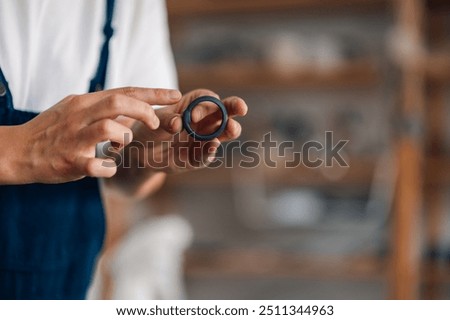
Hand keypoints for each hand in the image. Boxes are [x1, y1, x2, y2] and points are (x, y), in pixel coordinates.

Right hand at [14, 87, 181, 183]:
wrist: (17, 150)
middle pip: (118, 103)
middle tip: (156, 123)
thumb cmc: (52, 130)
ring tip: (122, 145)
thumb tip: (135, 106)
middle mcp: (81, 115)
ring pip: (108, 129)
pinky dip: (107, 168)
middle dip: (144, 111)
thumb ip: (105, 108)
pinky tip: (108, 168)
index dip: (153, 93)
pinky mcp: (69, 161)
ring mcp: (74, 138)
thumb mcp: (77, 110)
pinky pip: (94, 164)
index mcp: (85, 102)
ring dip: (125, 137)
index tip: (176, 95)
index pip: (125, 91)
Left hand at [130, 89, 247, 173]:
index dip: (206, 104)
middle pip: (223, 111)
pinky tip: (211, 147)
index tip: (193, 116)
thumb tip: (178, 123)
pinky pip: (206, 155)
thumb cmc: (147, 130)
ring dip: (230, 130)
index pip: (207, 99)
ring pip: (222, 133)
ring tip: (232, 129)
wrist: (139, 155)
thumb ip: (165, 120)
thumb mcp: (152, 121)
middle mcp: (202, 121)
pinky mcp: (197, 157)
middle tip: (241, 107)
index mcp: (192, 105)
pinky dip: (209, 152)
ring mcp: (202, 139)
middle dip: (234, 107)